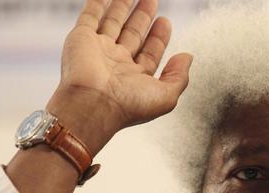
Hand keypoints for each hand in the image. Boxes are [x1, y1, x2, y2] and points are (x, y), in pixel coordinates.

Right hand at [47, 0, 191, 152]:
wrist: (92, 105)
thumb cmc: (128, 106)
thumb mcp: (166, 97)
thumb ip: (179, 76)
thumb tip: (187, 57)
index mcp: (135, 79)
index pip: (149, 53)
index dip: (158, 37)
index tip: (165, 22)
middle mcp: (116, 64)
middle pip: (132, 35)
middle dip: (143, 17)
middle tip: (152, 1)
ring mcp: (98, 50)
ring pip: (113, 23)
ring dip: (123, 7)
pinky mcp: (81, 38)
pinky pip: (90, 16)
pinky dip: (98, 4)